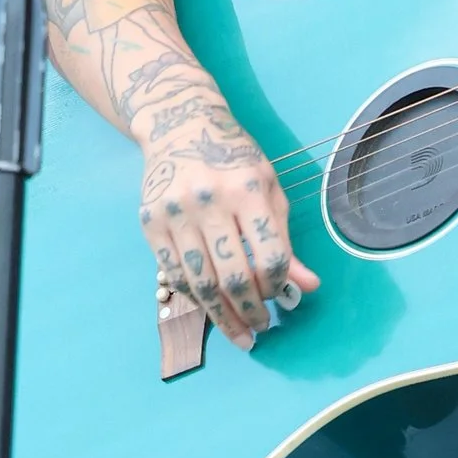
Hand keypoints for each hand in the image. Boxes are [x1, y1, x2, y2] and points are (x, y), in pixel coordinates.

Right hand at [138, 105, 320, 349]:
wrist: (178, 124)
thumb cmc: (234, 158)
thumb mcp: (269, 188)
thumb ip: (284, 238)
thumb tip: (308, 286)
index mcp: (246, 190)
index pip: (270, 254)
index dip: (278, 285)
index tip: (280, 297)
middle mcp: (208, 202)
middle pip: (233, 275)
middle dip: (251, 311)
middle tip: (260, 329)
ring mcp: (175, 214)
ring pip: (200, 283)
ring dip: (222, 316)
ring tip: (239, 333)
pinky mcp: (150, 224)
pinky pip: (173, 274)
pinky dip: (194, 297)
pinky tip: (209, 306)